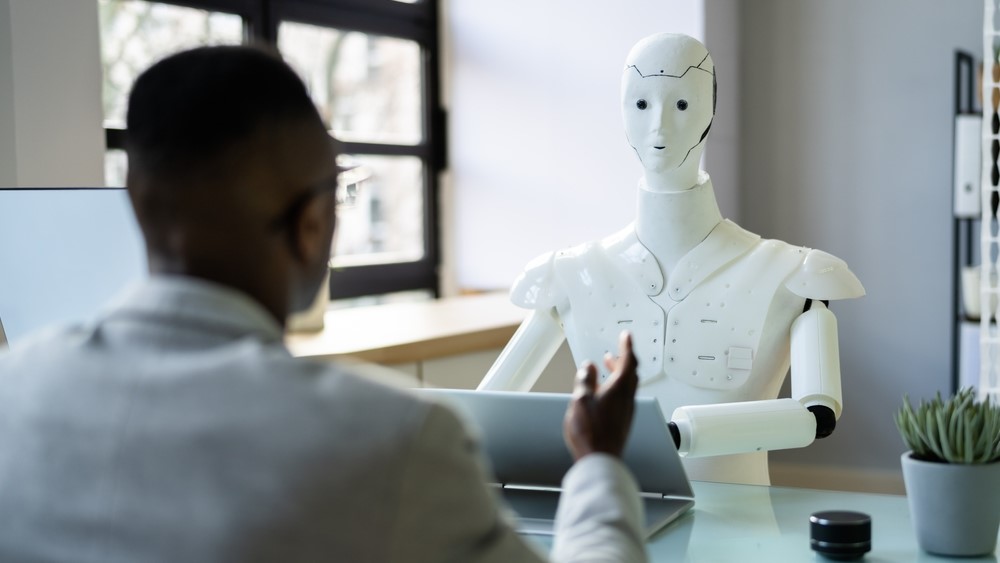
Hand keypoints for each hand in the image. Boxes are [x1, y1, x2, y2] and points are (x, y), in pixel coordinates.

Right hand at [563, 331, 638, 459]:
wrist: (600, 458)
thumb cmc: (591, 431)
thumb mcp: (580, 399)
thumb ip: (585, 380)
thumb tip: (588, 367)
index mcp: (619, 388)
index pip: (628, 360)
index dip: (627, 346)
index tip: (626, 336)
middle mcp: (627, 398)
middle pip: (630, 373)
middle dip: (623, 360)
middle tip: (614, 354)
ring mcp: (626, 410)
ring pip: (627, 386)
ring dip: (619, 374)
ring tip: (606, 370)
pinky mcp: (622, 421)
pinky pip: (623, 397)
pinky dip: (616, 388)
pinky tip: (604, 393)